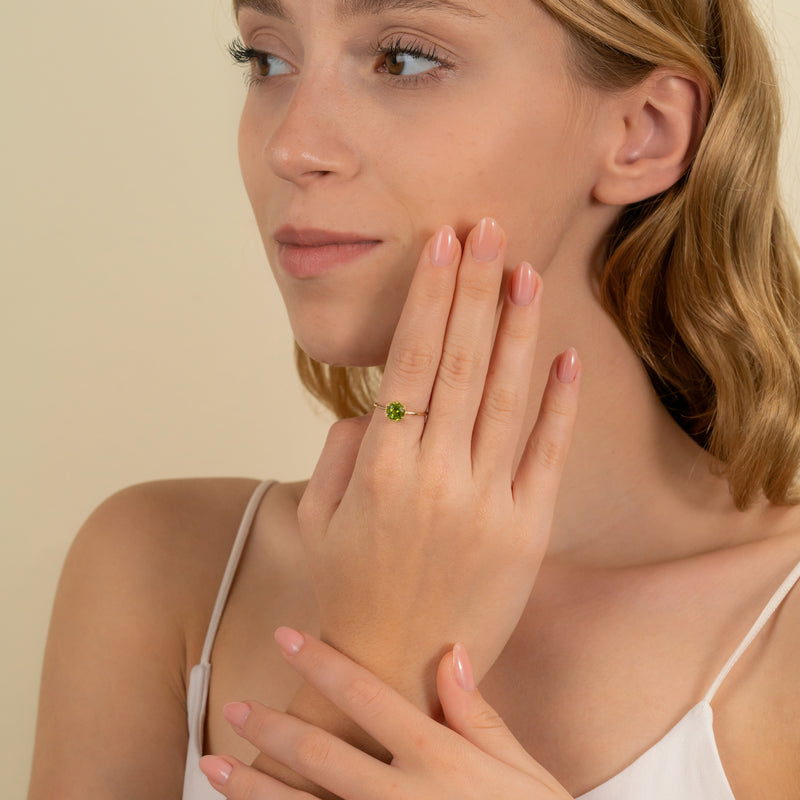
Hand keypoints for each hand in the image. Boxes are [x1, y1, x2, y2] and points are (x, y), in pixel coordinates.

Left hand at [200, 630, 572, 799]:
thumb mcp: (524, 771)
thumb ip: (481, 716)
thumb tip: (452, 653)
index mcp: (440, 759)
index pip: (367, 697)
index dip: (322, 663)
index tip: (286, 637)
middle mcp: (405, 796)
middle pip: (322, 754)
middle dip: (272, 729)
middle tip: (237, 708)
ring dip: (253, 788)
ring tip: (214, 766)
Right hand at [299, 219, 579, 705]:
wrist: (393, 672)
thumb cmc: (347, 591)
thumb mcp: (318, 520)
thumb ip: (341, 453)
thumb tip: (373, 408)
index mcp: (380, 468)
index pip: (411, 360)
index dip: (429, 297)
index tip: (443, 244)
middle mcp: (434, 477)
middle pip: (462, 361)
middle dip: (475, 288)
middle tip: (488, 229)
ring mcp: (485, 504)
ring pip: (506, 396)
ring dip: (517, 328)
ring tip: (525, 271)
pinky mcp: (525, 532)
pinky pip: (545, 456)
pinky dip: (558, 405)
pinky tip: (564, 356)